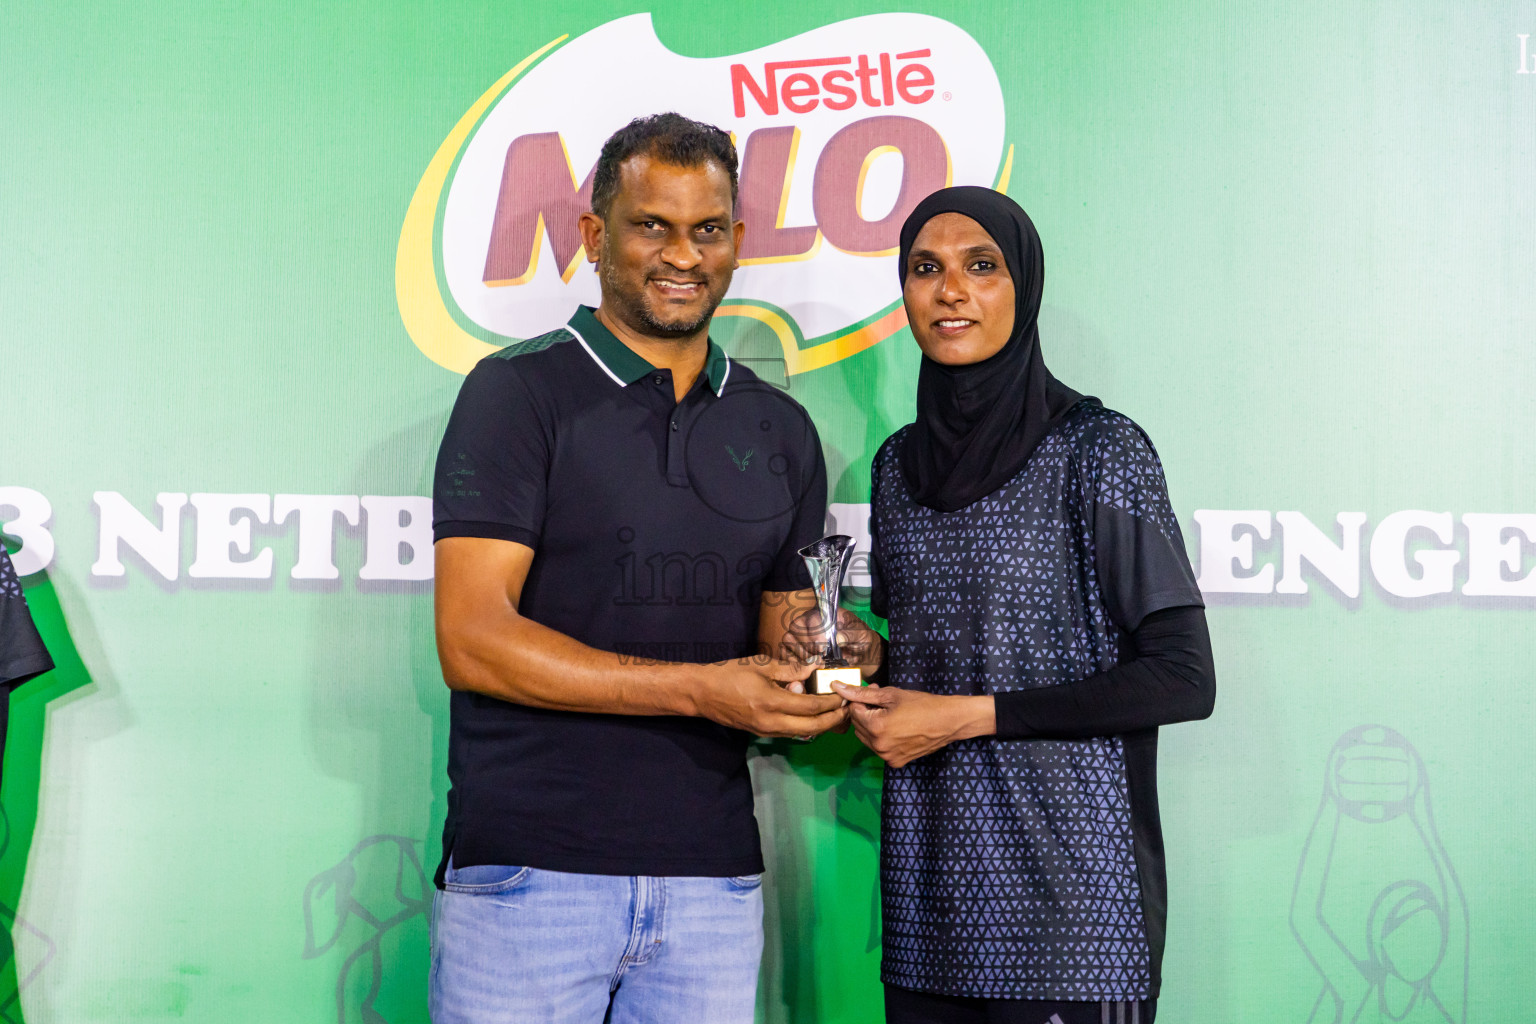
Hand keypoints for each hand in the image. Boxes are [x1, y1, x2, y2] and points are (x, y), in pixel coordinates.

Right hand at [694, 658, 847, 738]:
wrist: (702, 694)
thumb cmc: (729, 674)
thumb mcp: (760, 665)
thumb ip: (790, 669)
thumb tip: (814, 666)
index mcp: (772, 702)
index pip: (811, 706)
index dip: (831, 701)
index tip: (843, 693)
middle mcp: (772, 722)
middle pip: (813, 726)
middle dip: (833, 719)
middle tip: (846, 708)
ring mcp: (767, 731)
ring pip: (803, 732)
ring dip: (822, 724)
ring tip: (835, 712)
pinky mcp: (762, 733)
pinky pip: (791, 732)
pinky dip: (806, 725)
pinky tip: (812, 715)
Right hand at [782, 607, 883, 673]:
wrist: (859, 653)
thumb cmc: (859, 640)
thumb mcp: (861, 635)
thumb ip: (851, 635)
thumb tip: (838, 638)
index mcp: (825, 613)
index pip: (812, 617)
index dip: (816, 633)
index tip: (823, 649)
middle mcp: (809, 620)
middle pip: (795, 628)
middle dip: (807, 646)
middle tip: (820, 659)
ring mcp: (800, 634)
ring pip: (788, 640)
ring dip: (800, 655)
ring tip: (814, 665)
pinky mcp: (795, 648)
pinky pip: (785, 653)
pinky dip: (792, 662)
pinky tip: (804, 670)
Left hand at [831, 684, 994, 767]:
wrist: (948, 721)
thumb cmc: (921, 704)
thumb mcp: (890, 694)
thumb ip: (861, 693)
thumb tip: (837, 687)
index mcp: (875, 727)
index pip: (853, 711)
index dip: (861, 699)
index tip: (873, 692)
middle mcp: (879, 746)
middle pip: (857, 726)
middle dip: (865, 712)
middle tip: (882, 701)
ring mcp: (887, 756)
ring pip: (866, 739)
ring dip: (871, 726)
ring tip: (890, 714)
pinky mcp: (895, 762)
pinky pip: (879, 748)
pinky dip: (882, 738)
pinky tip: (896, 728)